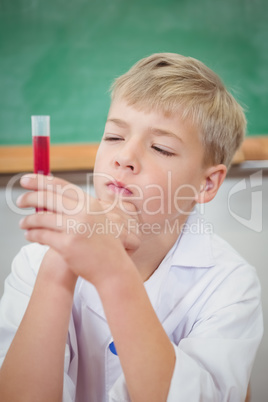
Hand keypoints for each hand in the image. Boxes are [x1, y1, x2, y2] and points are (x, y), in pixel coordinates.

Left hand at [17, 174, 139, 285]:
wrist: (113, 269)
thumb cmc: (104, 246)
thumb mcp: (97, 219)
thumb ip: (78, 208)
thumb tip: (51, 198)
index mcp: (90, 203)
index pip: (61, 186)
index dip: (41, 181)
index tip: (27, 180)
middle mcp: (83, 213)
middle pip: (48, 198)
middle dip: (30, 197)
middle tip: (20, 201)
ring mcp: (75, 228)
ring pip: (42, 218)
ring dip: (28, 220)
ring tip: (23, 223)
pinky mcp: (67, 245)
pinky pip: (42, 236)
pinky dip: (33, 235)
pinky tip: (29, 235)